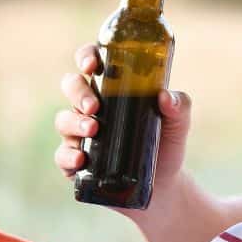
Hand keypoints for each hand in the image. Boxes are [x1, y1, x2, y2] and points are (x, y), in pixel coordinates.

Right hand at [55, 44, 192, 195]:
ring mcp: (81, 134)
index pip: (92, 63)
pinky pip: (62, 155)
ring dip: (74, 123)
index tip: (93, 65)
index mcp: (113, 89)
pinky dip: (68, 156)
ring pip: (63, 119)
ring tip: (94, 129)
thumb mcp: (179, 123)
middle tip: (94, 105)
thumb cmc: (167, 143)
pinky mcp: (76, 161)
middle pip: (71, 86)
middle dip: (78, 92)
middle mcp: (92, 107)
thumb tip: (165, 97)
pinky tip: (81, 160)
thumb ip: (179, 106)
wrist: (163, 184)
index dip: (87, 57)